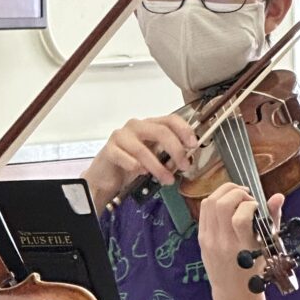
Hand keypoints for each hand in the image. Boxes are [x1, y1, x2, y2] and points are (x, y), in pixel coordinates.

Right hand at [83, 114, 197, 209]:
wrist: (106, 176)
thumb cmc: (132, 165)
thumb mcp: (155, 159)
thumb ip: (169, 156)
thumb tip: (187, 160)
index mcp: (150, 125)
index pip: (170, 120)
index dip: (184, 130)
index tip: (193, 145)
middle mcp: (136, 126)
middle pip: (160, 131)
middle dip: (176, 150)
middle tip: (184, 166)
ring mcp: (121, 136)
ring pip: (143, 149)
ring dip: (158, 167)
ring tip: (167, 180)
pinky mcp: (109, 150)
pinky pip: (125, 158)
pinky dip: (136, 167)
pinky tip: (142, 174)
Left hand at [197, 182, 283, 299]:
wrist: (233, 292)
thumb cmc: (254, 271)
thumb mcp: (268, 247)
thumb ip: (273, 219)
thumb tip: (278, 196)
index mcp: (243, 247)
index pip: (241, 217)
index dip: (250, 205)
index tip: (257, 207)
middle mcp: (223, 243)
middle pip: (222, 205)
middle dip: (236, 192)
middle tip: (247, 197)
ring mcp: (209, 241)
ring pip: (210, 203)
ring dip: (224, 192)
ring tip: (237, 195)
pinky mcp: (201, 239)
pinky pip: (204, 211)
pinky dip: (215, 200)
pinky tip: (227, 204)